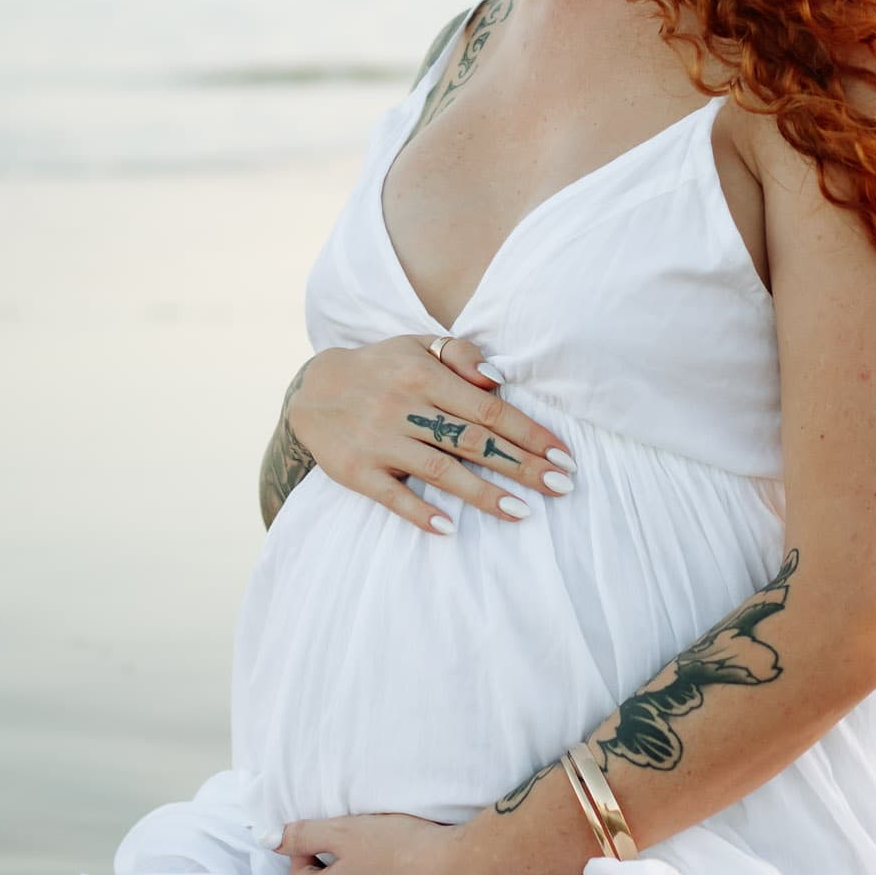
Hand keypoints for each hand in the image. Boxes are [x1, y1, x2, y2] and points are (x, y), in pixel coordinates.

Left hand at [276, 812, 472, 874]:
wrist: (451, 867)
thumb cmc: (395, 848)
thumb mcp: (343, 831)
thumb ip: (303, 835)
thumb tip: (270, 839)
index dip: (305, 847)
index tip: (328, 829)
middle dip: (325, 863)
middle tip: (347, 838)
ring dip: (348, 873)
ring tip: (369, 850)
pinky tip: (389, 864)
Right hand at [287, 334, 576, 537]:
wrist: (311, 389)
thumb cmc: (380, 368)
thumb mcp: (416, 346)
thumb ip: (460, 355)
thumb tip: (498, 379)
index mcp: (424, 375)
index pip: (489, 408)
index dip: (530, 433)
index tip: (564, 455)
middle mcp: (404, 406)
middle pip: (473, 441)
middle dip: (522, 465)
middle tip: (562, 486)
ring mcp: (380, 441)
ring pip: (440, 470)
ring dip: (483, 493)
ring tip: (522, 512)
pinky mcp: (357, 471)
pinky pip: (392, 496)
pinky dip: (420, 513)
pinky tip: (449, 528)